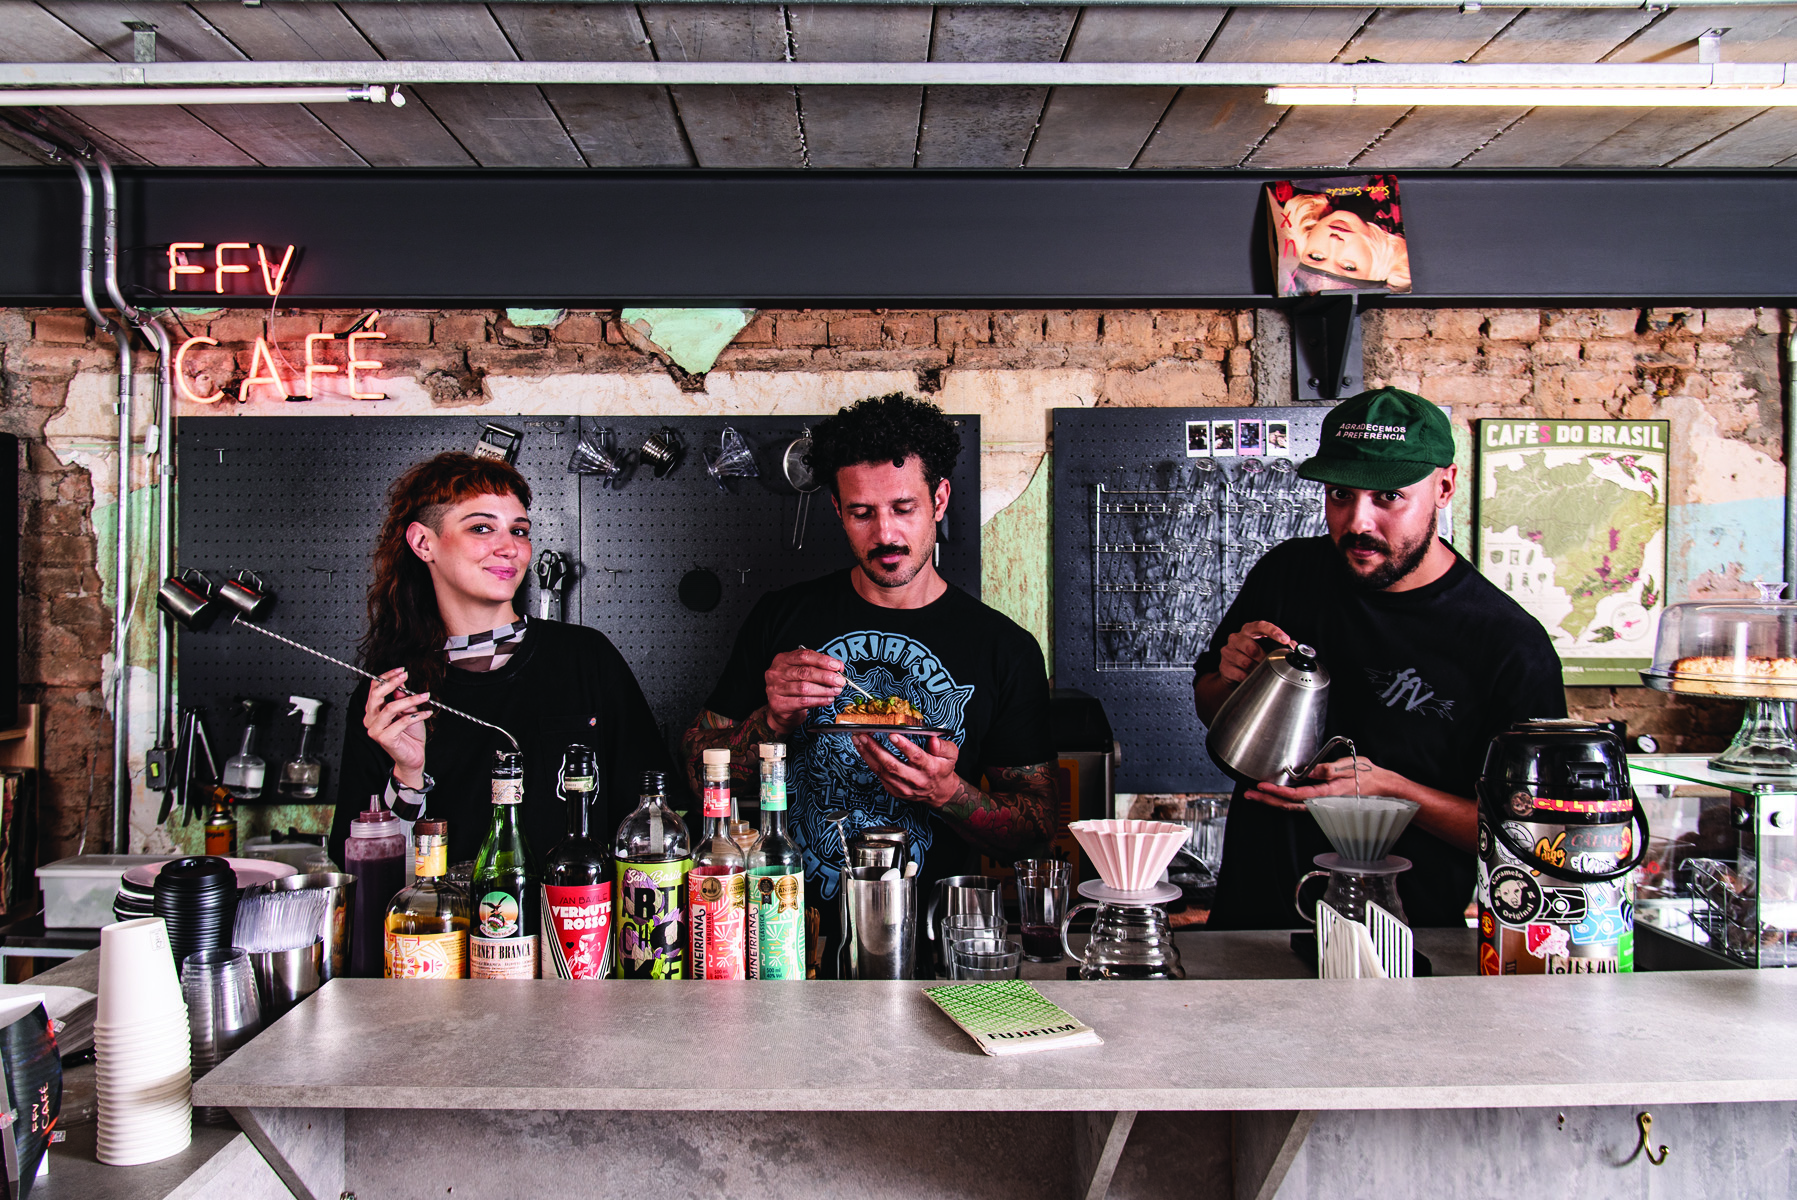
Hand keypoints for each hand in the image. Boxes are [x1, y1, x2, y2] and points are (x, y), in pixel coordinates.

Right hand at [364, 668, 429, 787]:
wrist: (413, 756)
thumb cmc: (410, 735)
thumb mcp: (409, 711)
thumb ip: (403, 699)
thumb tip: (401, 685)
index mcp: (374, 711)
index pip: (374, 689)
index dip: (386, 677)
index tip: (401, 671)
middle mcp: (371, 719)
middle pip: (376, 695)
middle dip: (392, 683)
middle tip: (406, 676)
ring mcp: (376, 730)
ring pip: (390, 708)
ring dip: (410, 699)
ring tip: (424, 696)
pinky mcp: (384, 739)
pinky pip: (401, 722)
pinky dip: (417, 715)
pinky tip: (427, 713)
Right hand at [763, 648, 847, 735]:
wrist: (780, 709)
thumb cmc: (792, 688)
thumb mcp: (801, 672)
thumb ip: (818, 667)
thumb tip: (838, 666)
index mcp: (782, 659)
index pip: (804, 656)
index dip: (823, 660)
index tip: (837, 666)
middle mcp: (776, 673)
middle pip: (805, 672)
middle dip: (826, 676)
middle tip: (839, 680)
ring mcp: (775, 689)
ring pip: (804, 688)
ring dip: (824, 690)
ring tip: (836, 691)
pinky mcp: (779, 704)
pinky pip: (803, 702)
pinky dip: (819, 700)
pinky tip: (828, 699)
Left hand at [850, 732, 961, 807]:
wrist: (939, 792)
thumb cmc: (942, 770)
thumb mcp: (951, 755)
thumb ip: (944, 746)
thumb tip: (933, 740)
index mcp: (929, 769)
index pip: (915, 757)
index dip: (903, 746)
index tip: (892, 735)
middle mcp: (914, 779)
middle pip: (892, 765)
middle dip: (875, 749)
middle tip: (864, 735)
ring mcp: (902, 786)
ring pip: (881, 771)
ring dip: (867, 754)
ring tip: (858, 739)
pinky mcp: (894, 790)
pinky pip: (878, 775)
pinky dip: (869, 761)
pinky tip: (863, 750)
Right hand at [1218, 621, 1294, 684]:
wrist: (1234, 672)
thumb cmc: (1253, 656)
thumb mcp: (1267, 647)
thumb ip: (1281, 645)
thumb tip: (1294, 648)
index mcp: (1249, 630)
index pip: (1261, 626)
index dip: (1274, 632)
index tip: (1285, 639)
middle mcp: (1237, 638)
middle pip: (1251, 647)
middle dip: (1263, 658)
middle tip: (1271, 664)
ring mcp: (1228, 651)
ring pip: (1245, 662)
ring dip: (1255, 669)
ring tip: (1260, 671)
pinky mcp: (1224, 666)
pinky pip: (1239, 673)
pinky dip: (1248, 677)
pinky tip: (1250, 676)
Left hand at [1247, 754, 1396, 811]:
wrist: (1384, 789)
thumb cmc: (1368, 777)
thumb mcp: (1350, 767)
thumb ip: (1328, 769)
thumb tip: (1309, 771)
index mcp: (1327, 793)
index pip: (1296, 795)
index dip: (1277, 792)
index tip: (1261, 787)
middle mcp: (1322, 803)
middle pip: (1288, 805)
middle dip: (1267, 801)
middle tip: (1248, 794)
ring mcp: (1322, 805)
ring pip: (1292, 806)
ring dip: (1272, 802)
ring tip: (1255, 796)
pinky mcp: (1322, 803)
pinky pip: (1299, 804)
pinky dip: (1284, 801)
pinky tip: (1275, 796)